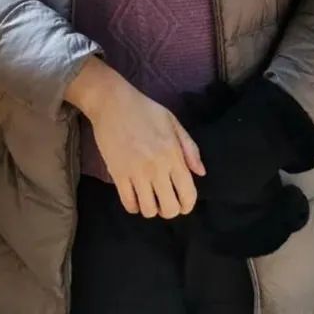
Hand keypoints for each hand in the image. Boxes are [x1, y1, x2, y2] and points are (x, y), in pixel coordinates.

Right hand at [65, 59, 205, 217]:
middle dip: (170, 210)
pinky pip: (128, 204)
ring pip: (148, 210)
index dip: (188, 205)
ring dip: (151, 208)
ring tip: (150, 198)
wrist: (113, 102)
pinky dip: (134, 206)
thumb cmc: (145, 110)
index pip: (187, 194)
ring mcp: (136, 173)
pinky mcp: (118, 175)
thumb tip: (201, 172)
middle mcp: (157, 168)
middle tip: (165, 200)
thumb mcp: (173, 123)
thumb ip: (190, 148)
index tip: (183, 203)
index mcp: (173, 155)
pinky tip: (136, 196)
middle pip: (169, 209)